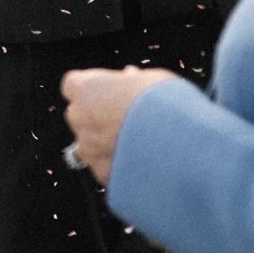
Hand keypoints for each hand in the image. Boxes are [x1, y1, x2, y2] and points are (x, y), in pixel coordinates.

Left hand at [59, 66, 176, 183]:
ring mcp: (89, 149)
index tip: (111, 89)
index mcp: (87, 90)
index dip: (94, 88)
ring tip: (139, 143)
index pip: (74, 85)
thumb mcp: (150, 79)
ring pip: (90, 144)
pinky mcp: (103, 174)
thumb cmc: (165, 106)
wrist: (179, 146)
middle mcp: (80, 119)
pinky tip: (142, 163)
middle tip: (127, 116)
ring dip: (107, 143)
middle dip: (99, 116)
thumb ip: (131, 81)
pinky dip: (119, 166)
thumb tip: (131, 78)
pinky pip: (106, 168)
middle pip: (80, 115)